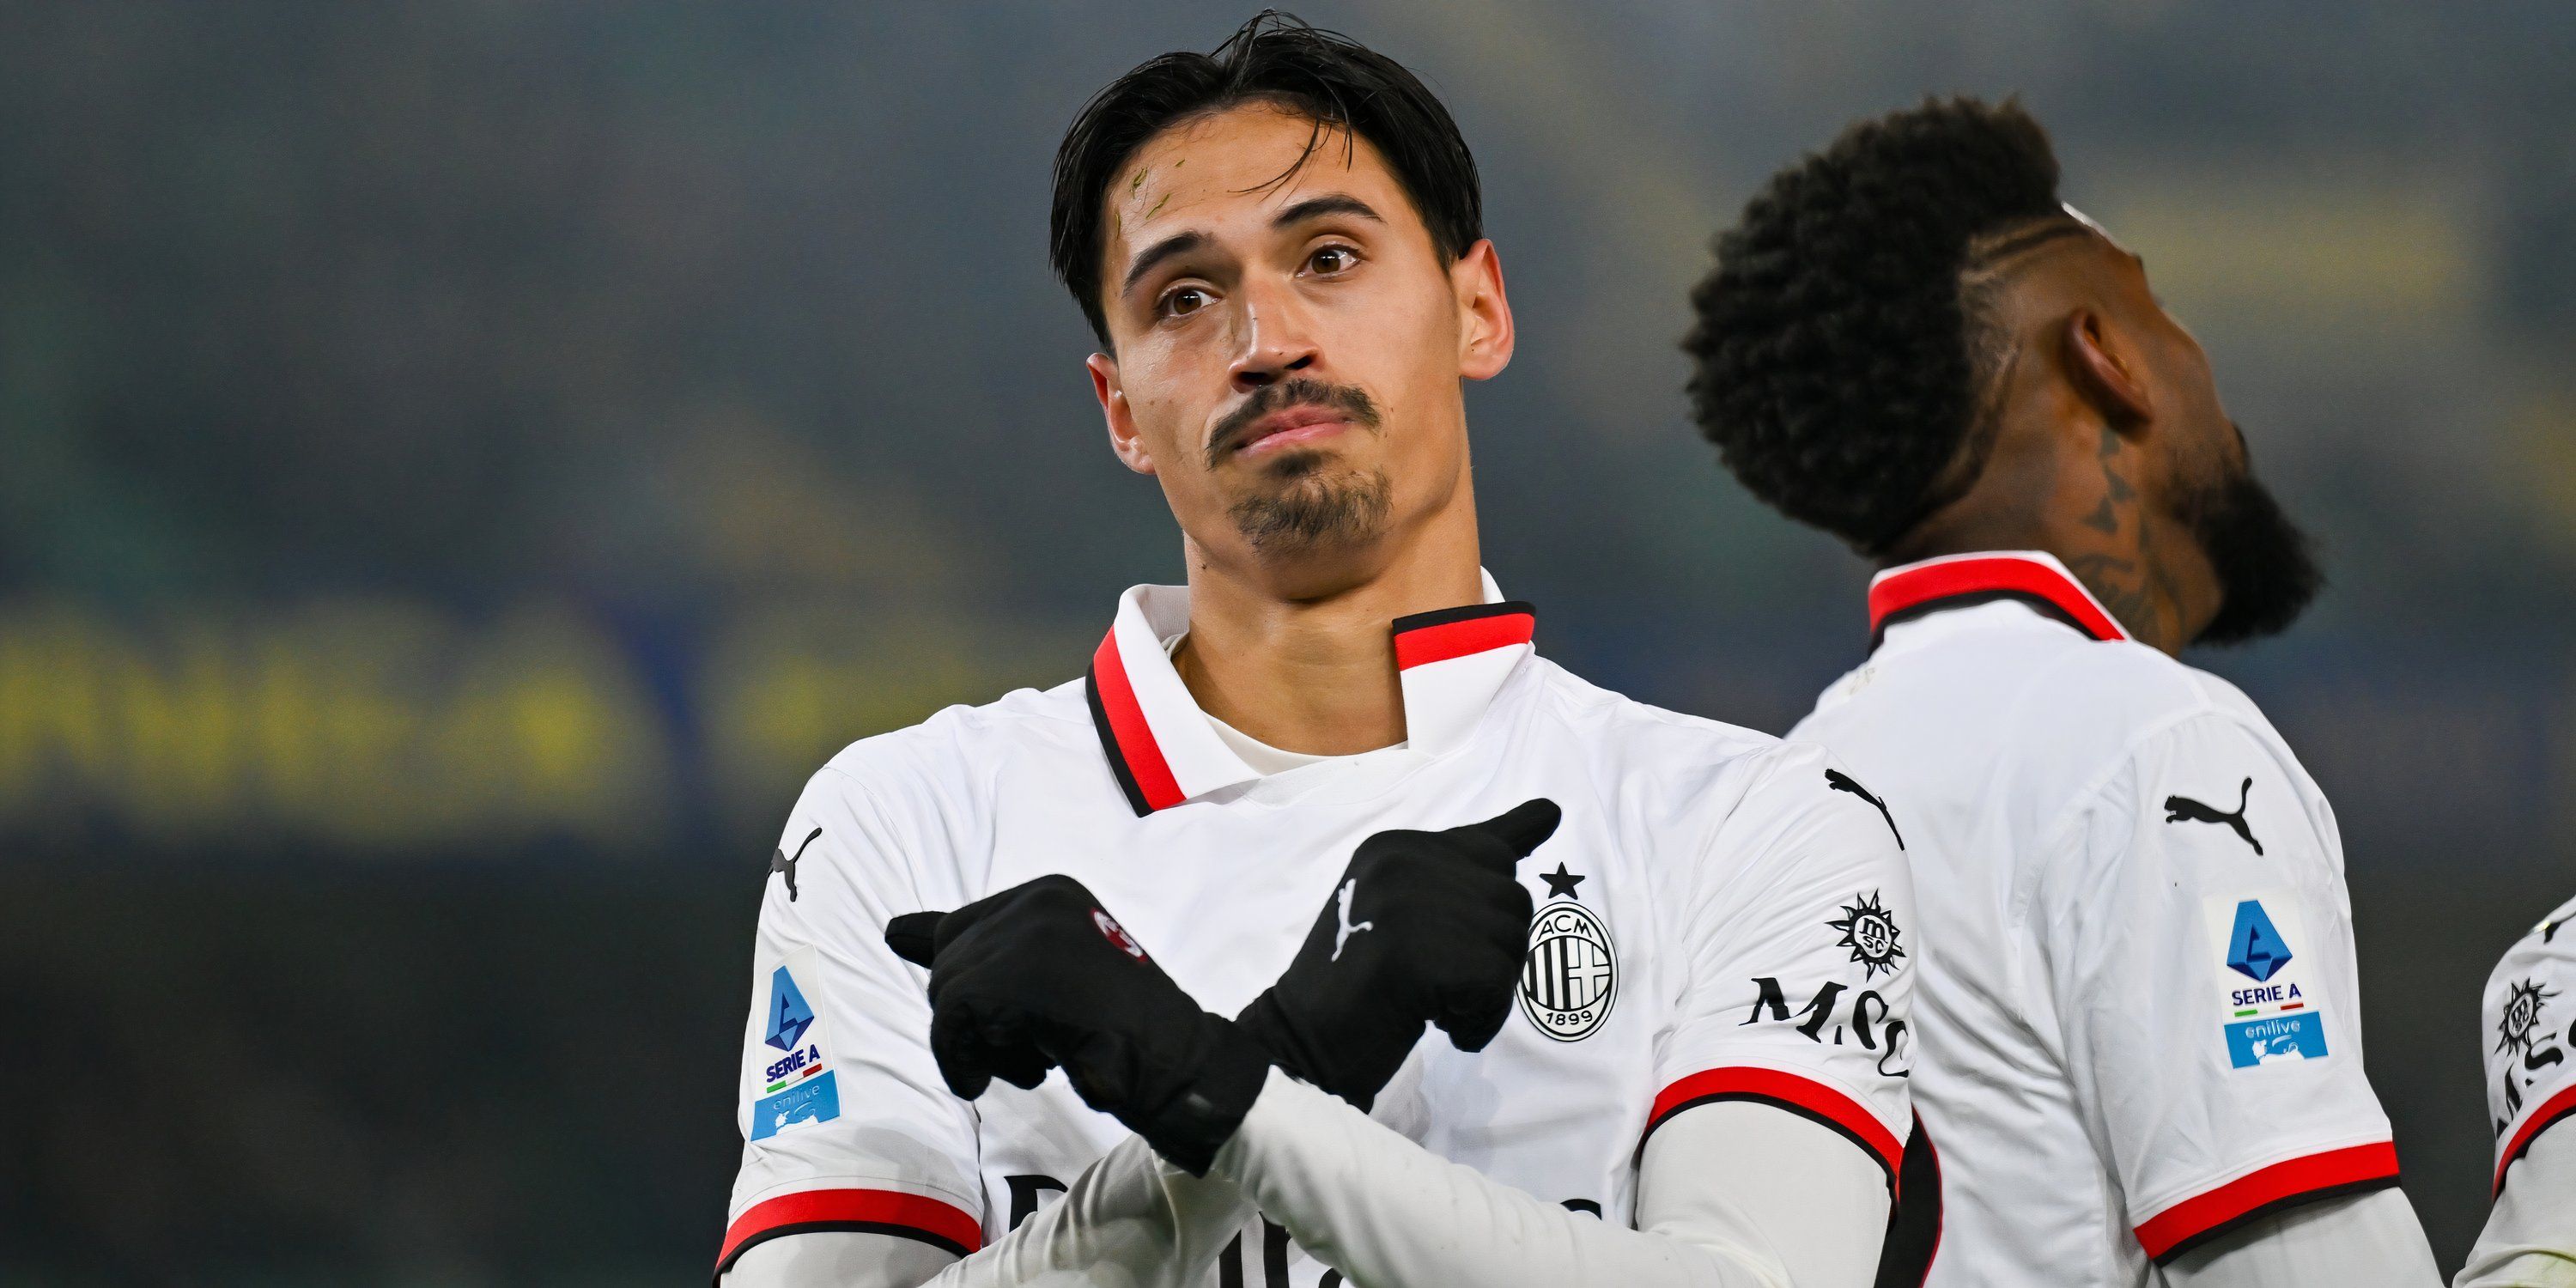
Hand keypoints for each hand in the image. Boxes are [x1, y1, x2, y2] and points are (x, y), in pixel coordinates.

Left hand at [885, 875, 1268, 1174]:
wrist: (1172, 1060)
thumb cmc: (1117, 1026)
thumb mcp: (1045, 972)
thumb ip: (977, 948)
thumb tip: (892, 931)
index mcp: (1049, 892)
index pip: (964, 930)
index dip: (971, 985)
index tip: (1006, 1016)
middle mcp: (1035, 901)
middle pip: (951, 964)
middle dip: (975, 1021)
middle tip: (1027, 1052)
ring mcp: (1026, 936)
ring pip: (948, 993)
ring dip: (978, 1045)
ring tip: (1030, 1064)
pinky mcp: (1015, 976)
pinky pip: (952, 1020)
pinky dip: (964, 1059)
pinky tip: (1000, 1078)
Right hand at [1235, 798, 1558, 1109]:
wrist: (1301, 1042)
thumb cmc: (1359, 986)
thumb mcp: (1407, 912)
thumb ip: (1465, 872)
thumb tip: (1551, 810)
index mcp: (1396, 848)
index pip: (1486, 845)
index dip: (1521, 841)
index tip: (1550, 815)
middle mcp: (1403, 860)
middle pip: (1512, 900)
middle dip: (1495, 953)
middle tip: (1443, 985)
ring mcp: (1410, 902)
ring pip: (1512, 942)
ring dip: (1488, 991)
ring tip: (1434, 1004)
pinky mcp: (1420, 951)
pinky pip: (1498, 984)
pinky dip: (1481, 1018)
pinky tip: (1439, 1025)